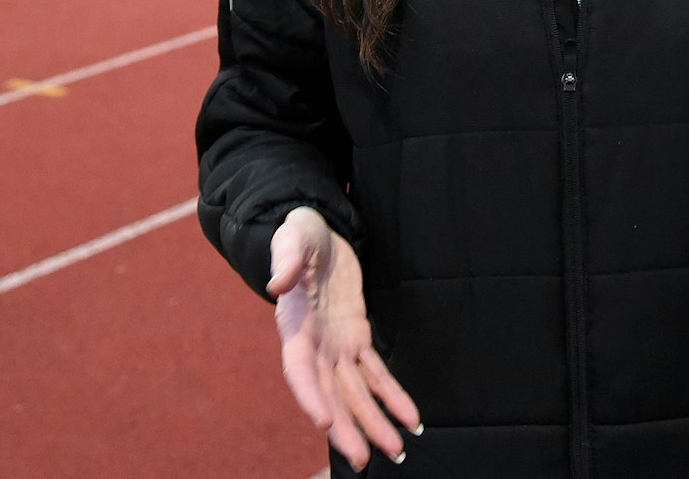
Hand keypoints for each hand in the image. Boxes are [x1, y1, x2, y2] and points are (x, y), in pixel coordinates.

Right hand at [268, 207, 422, 469]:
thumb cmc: (301, 233)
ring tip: (394, 450)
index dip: (310, 395)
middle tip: (363, 459)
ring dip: (373, 421)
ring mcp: (335, 346)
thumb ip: (286, 259)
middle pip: (329, 392)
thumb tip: (278, 284)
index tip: (325, 421)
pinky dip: (392, 396)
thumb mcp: (293, 236)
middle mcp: (313, 344)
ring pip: (355, 392)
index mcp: (295, 324)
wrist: (319, 232)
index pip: (299, 367)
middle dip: (346, 426)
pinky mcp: (357, 339)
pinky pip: (376, 373)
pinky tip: (410, 420)